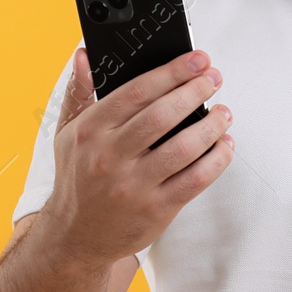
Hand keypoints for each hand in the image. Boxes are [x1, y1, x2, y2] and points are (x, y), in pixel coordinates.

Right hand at [40, 48, 234, 268]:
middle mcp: (110, 157)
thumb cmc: (78, 178)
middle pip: (163, 114)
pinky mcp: (156, 209)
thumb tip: (84, 56)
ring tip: (223, 112)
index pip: (137, 91)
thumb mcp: (67, 133)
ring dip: (212, 125)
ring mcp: (134, 185)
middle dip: (195, 91)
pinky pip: (196, 179)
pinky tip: (224, 145)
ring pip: (185, 147)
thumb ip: (79, 92)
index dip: (172, 71)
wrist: (76, 236)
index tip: (196, 59)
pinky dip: (217, 159)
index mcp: (90, 131)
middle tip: (214, 78)